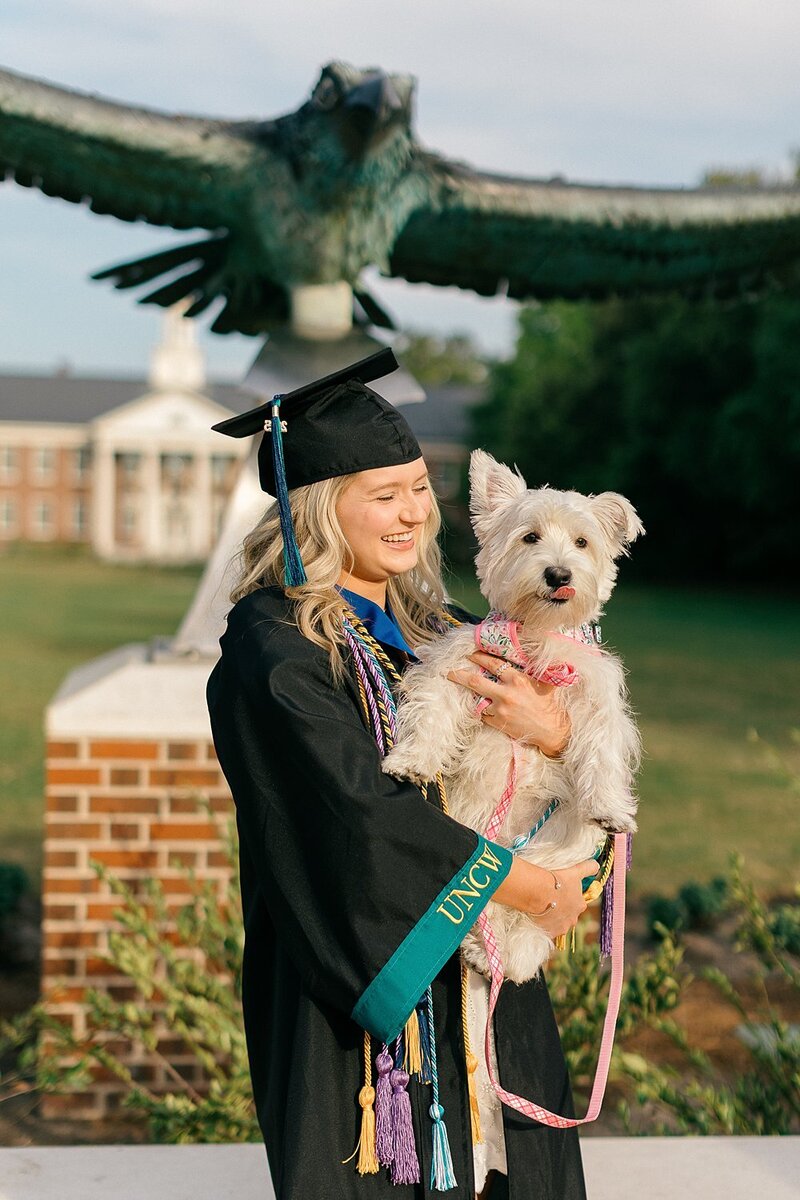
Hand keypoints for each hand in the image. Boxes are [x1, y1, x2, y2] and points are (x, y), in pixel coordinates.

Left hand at [447, 652, 570, 754]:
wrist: (552, 730)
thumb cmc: (548, 703)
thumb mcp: (544, 681)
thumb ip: (533, 667)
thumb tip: (529, 652)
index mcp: (517, 680)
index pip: (493, 664)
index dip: (479, 657)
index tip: (470, 654)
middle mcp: (506, 694)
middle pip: (475, 681)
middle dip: (459, 675)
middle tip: (448, 671)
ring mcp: (500, 710)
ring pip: (477, 699)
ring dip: (470, 695)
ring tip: (460, 690)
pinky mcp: (498, 723)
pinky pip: (483, 714)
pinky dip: (480, 709)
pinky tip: (477, 705)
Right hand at [494, 857, 598, 938]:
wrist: (537, 891)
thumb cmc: (557, 880)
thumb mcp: (576, 871)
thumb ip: (589, 868)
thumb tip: (597, 865)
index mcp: (580, 905)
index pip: (577, 902)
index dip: (568, 896)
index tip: (559, 890)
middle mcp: (573, 919)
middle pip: (568, 914)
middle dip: (561, 908)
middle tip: (549, 898)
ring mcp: (560, 928)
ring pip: (557, 923)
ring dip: (552, 916)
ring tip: (541, 906)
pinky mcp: (548, 933)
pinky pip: (547, 929)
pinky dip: (543, 924)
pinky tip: (537, 915)